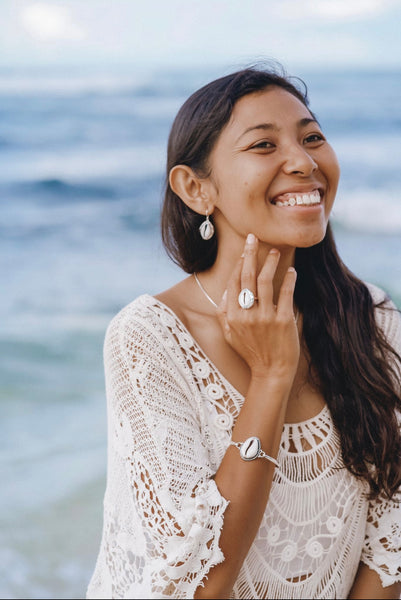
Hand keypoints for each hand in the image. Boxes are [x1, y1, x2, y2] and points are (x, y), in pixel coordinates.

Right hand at [216, 234, 299, 383]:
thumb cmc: (250, 352)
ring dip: (270, 262)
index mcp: (232, 316)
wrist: (271, 372)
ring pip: (266, 282)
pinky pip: (286, 294)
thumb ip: (224, 313)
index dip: (239, 264)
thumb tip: (225, 292)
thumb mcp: (229, 335)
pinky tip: (291, 271)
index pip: (234, 283)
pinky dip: (289, 280)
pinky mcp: (284, 321)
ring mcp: (265, 317)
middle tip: (253, 238)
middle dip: (250, 254)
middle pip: (247, 277)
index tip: (244, 251)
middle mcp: (247, 315)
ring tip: (274, 251)